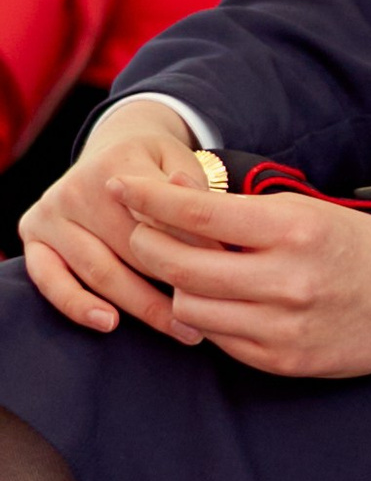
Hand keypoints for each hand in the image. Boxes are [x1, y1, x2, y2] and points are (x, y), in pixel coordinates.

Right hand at [21, 104, 218, 340]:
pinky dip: (77, 305)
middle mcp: (76, 187)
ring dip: (142, 306)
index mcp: (117, 165)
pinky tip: (109, 323)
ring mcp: (50, 213)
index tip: (228, 275)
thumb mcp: (181, 163)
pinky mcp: (32, 235)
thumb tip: (213, 213)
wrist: (112, 149)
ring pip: (100, 271)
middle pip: (131, 249)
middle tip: (211, 314)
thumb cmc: (157, 166)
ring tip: (182, 330)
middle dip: (174, 284)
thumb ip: (194, 189)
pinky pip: (49, 279)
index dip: (196, 248)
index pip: (160, 217)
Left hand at [111, 179, 370, 378]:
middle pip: (180, 266)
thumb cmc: (355, 245)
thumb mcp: (305, 212)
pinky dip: (210, 318)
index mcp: (294, 228)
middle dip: (147, 244)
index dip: (149, 199)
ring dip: (178, 287)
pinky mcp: (284, 361)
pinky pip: (219, 341)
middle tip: (139, 231)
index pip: (197, 215)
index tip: (123, 187)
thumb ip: (241, 214)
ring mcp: (284, 326)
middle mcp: (287, 279)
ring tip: (187, 270)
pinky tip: (219, 301)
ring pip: (190, 309)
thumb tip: (169, 201)